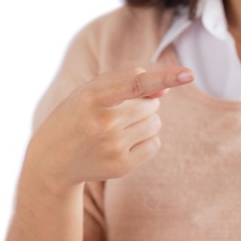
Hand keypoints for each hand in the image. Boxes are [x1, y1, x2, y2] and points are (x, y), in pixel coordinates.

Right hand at [25, 66, 193, 189]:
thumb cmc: (79, 115)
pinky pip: (155, 144)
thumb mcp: (93, 91)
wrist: (52, 160)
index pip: (135, 84)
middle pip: (152, 105)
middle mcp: (102, 123)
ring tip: (119, 128)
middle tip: (117, 113)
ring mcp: (112, 147)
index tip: (188, 74)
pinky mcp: (121, 167)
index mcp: (92, 97)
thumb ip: (129, 80)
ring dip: (145, 122)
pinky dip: (146, 140)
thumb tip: (165, 91)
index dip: (163, 77)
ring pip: (156, 123)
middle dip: (142, 105)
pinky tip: (124, 143)